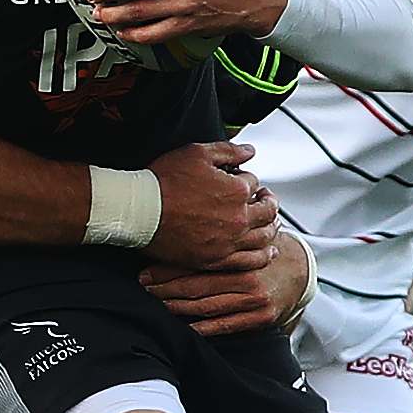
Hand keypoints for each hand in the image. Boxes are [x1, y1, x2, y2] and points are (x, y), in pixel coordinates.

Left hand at [140, 231, 312, 337]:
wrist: (300, 270)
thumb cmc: (262, 251)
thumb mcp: (244, 236)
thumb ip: (220, 236)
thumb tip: (177, 229)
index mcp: (241, 255)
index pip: (196, 262)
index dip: (167, 268)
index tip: (146, 271)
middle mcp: (247, 277)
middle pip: (197, 285)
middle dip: (165, 288)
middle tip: (145, 287)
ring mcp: (254, 299)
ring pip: (206, 306)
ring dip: (177, 307)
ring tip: (157, 303)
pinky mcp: (261, 318)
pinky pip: (225, 325)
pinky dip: (202, 328)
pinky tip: (185, 326)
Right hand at [144, 141, 280, 269]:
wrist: (140, 211)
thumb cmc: (164, 181)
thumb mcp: (197, 153)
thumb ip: (228, 151)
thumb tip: (250, 152)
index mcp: (237, 190)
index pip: (254, 184)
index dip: (246, 180)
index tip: (237, 180)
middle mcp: (239, 218)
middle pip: (267, 212)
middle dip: (268, 203)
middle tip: (266, 200)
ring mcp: (229, 242)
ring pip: (264, 237)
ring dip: (271, 228)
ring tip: (272, 224)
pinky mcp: (216, 259)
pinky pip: (250, 261)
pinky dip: (263, 256)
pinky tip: (268, 251)